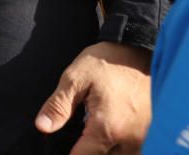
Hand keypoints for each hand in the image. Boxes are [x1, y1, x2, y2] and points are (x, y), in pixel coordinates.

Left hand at [35, 41, 151, 153]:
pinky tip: (110, 126)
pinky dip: (119, 143)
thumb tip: (42, 127)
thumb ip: (58, 106)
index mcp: (107, 128)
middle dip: (87, 149)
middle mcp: (130, 139)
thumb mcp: (75, 78)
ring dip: (105, 147)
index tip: (62, 142)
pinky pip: (132, 149)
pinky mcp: (151, 132)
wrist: (140, 49)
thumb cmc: (107, 62)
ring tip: (94, 124)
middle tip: (80, 127)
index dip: (70, 153)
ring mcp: (144, 137)